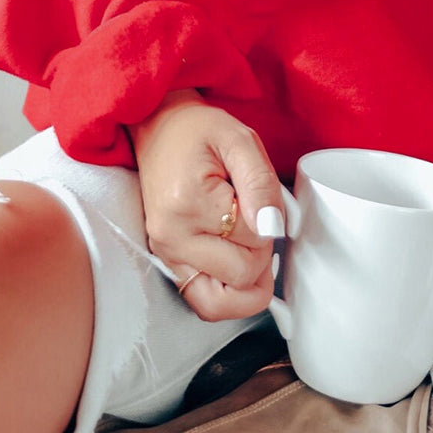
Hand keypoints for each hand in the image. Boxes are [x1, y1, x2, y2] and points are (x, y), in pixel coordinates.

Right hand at [128, 90, 285, 321]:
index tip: (261, 202)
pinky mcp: (166, 261)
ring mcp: (165, 254)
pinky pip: (201, 301)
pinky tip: (235, 262)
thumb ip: (261, 184)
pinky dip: (226, 292)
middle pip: (241, 277)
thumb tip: (273, 229)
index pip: (254, 242)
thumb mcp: (240, 140)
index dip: (271, 224)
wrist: (160, 127)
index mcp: (189, 204)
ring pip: (218, 305)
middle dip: (261, 253)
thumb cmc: (198, 131)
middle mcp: (171, 237)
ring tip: (250, 249)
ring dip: (246, 285)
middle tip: (255, 221)